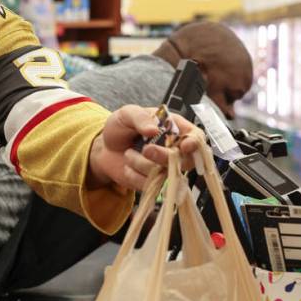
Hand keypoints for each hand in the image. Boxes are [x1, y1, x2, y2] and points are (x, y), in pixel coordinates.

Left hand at [87, 105, 204, 191]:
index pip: (196, 137)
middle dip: (164, 156)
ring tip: (128, 154)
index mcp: (175, 128)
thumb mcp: (127, 114)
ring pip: (166, 175)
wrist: (104, 148)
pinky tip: (128, 167)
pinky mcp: (155, 183)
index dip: (194, 143)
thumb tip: (154, 129)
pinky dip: (134, 176)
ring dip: (142, 165)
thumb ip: (140, 118)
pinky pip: (151, 186)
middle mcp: (175, 150)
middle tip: (145, 150)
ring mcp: (166, 168)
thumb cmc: (120, 127)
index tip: (184, 146)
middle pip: (186, 161)